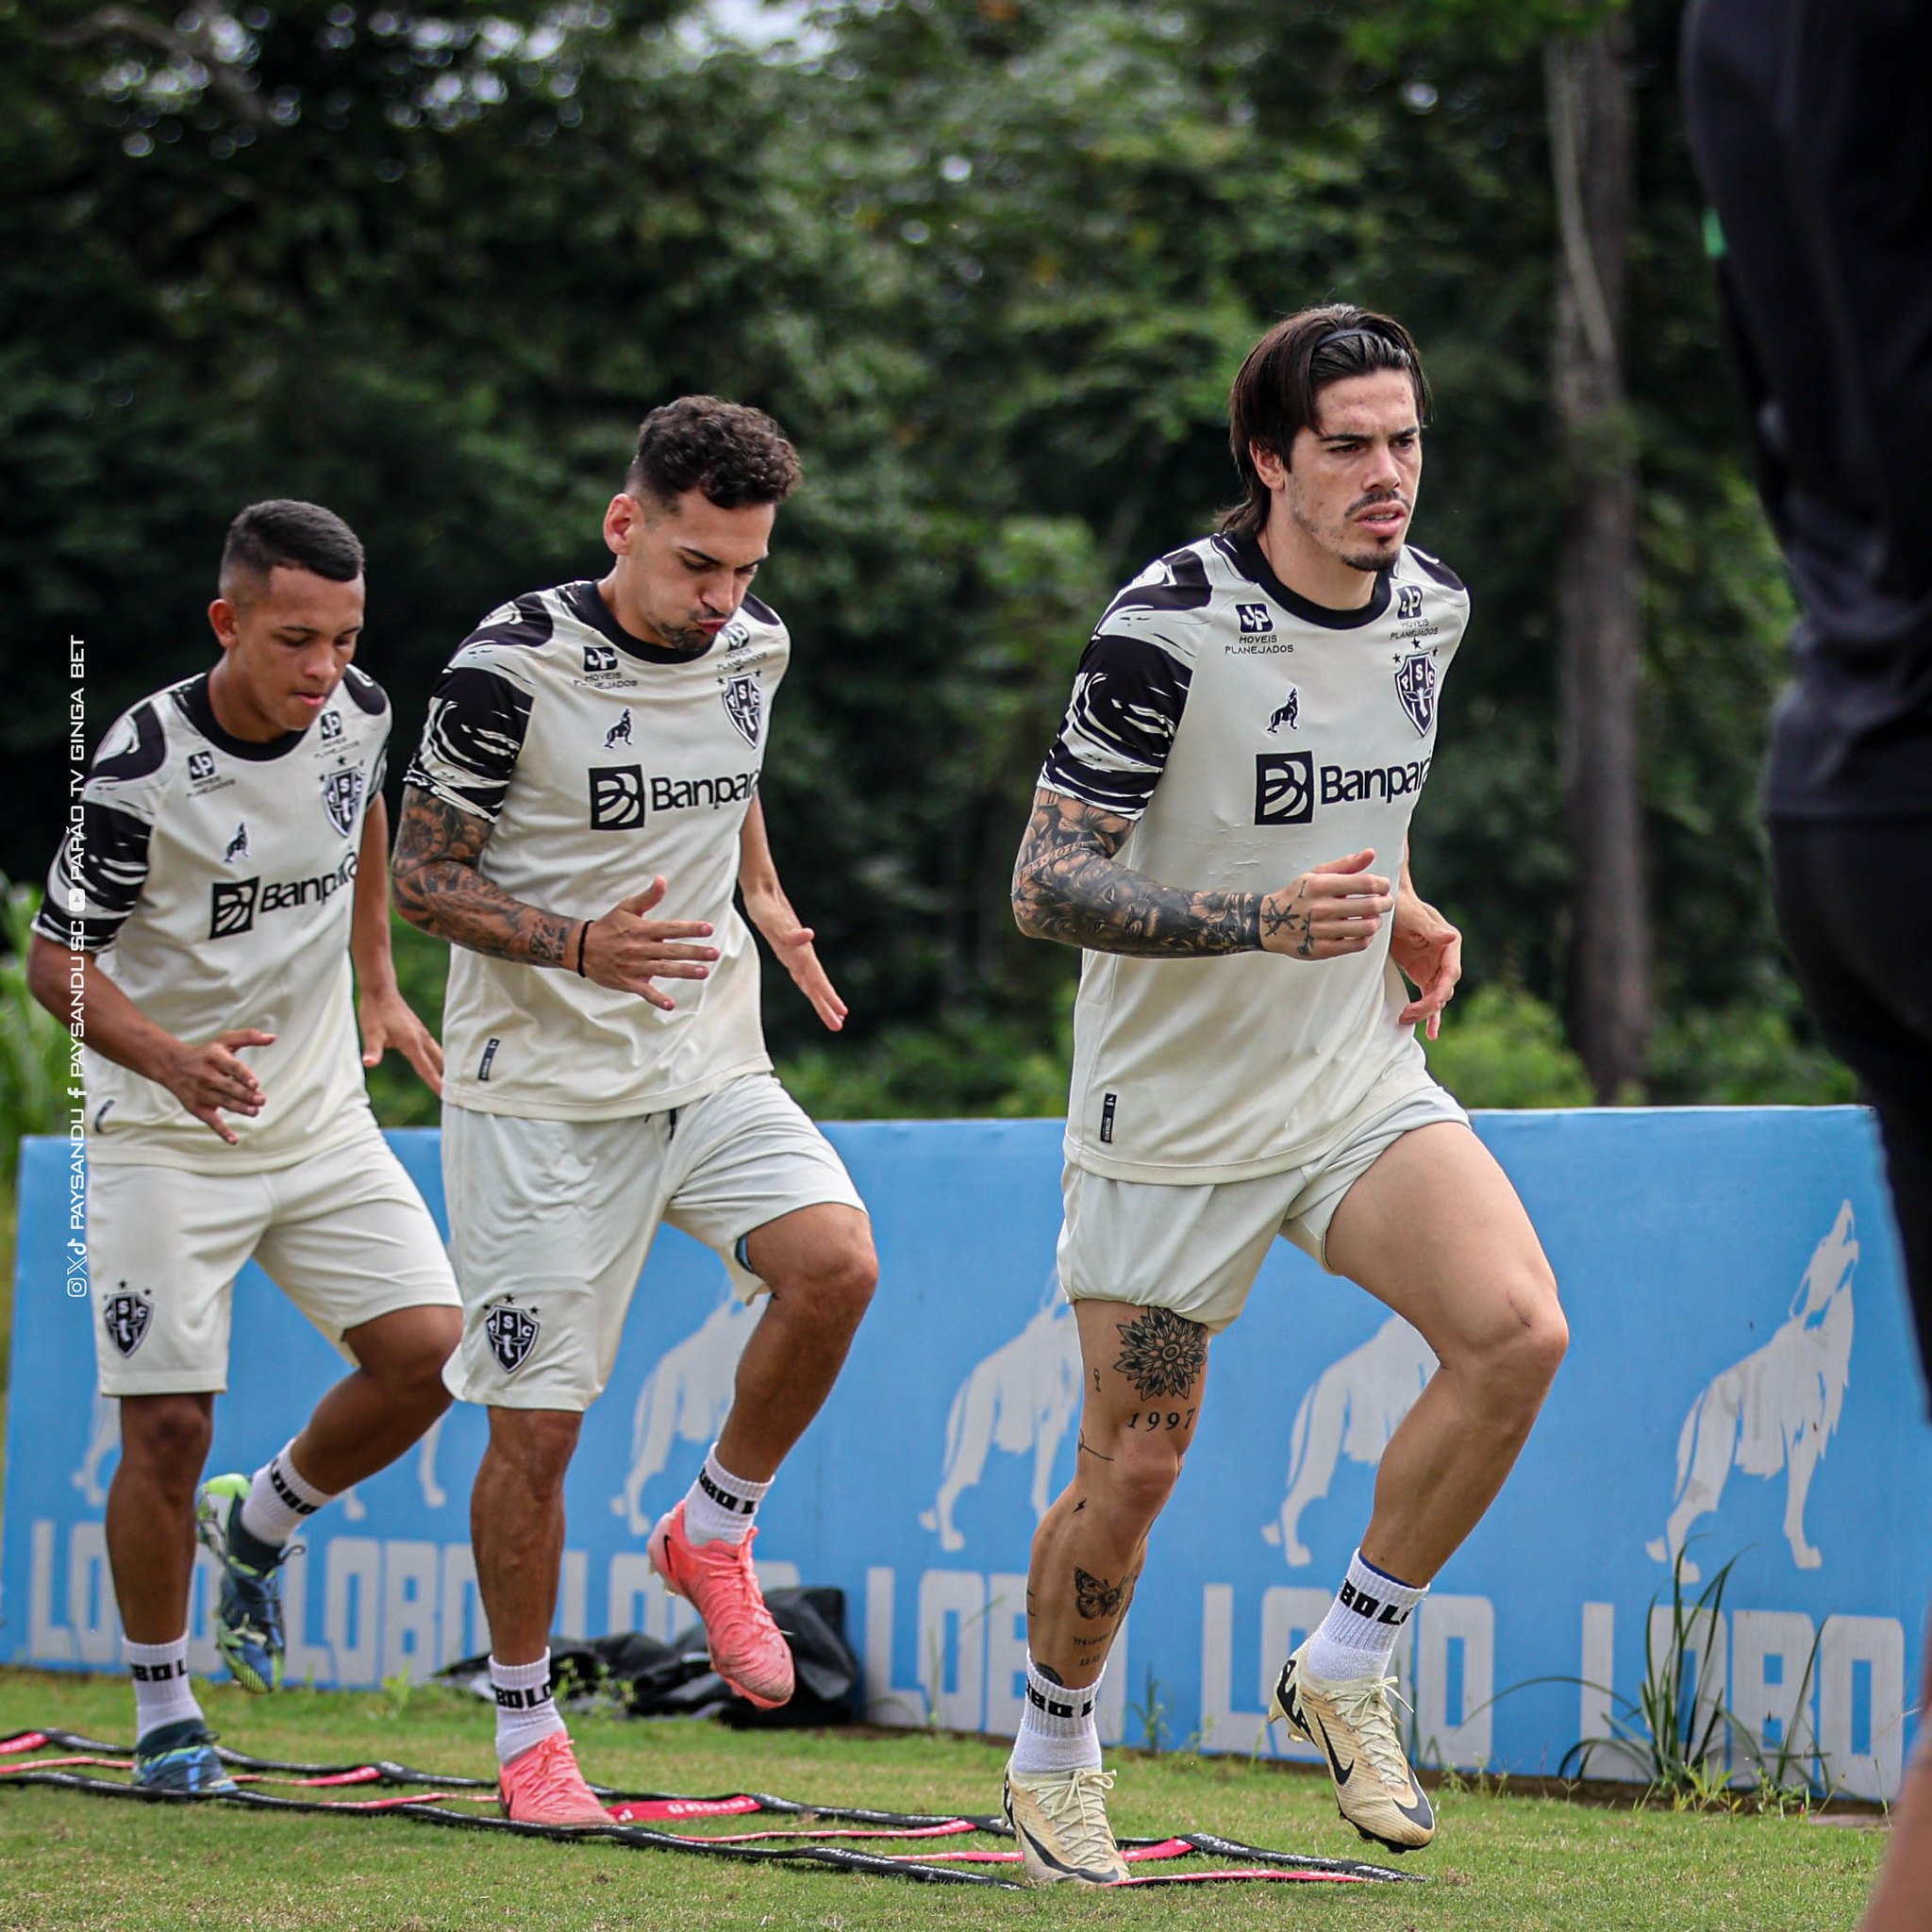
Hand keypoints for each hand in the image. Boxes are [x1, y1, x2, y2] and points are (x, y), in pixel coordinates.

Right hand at [162, 1029, 272, 1143]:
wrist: (172, 1065)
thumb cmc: (206, 1053)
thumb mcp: (225, 1040)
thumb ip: (249, 1037)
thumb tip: (273, 1037)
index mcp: (215, 1058)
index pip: (232, 1068)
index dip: (244, 1076)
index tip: (256, 1084)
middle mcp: (206, 1076)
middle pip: (229, 1088)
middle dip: (246, 1095)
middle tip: (261, 1100)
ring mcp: (201, 1093)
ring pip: (223, 1103)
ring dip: (239, 1109)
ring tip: (254, 1112)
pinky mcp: (197, 1107)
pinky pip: (210, 1121)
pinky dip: (222, 1131)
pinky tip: (234, 1140)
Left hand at [358, 984, 444, 1096]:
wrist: (381, 991)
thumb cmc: (376, 1012)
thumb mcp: (371, 1032)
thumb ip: (372, 1050)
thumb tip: (369, 1063)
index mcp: (412, 1042)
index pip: (427, 1068)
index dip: (436, 1083)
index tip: (446, 1095)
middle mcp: (422, 1039)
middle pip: (440, 1063)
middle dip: (448, 1079)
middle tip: (457, 1095)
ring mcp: (423, 1035)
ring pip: (440, 1055)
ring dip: (447, 1069)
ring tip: (455, 1084)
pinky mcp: (420, 1032)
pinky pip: (435, 1050)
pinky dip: (441, 1060)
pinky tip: (442, 1066)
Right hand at [581, 877, 719, 1011]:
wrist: (581, 948)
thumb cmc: (608, 926)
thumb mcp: (626, 907)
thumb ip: (648, 897)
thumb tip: (662, 880)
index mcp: (642, 930)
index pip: (670, 928)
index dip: (690, 929)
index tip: (708, 929)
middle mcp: (640, 948)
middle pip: (671, 950)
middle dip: (694, 952)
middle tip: (714, 953)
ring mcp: (635, 966)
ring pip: (663, 969)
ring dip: (684, 971)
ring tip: (704, 972)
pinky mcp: (628, 982)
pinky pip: (645, 992)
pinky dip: (657, 999)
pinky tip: (671, 1005)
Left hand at [744, 885, 846, 1032]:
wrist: (764, 893)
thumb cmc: (766, 907)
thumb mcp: (772, 919)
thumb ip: (790, 930)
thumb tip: (809, 935)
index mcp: (801, 952)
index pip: (817, 980)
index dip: (828, 997)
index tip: (841, 1013)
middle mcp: (802, 955)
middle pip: (817, 985)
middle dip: (827, 1006)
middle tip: (838, 1025)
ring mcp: (797, 954)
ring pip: (811, 983)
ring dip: (821, 999)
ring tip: (834, 1016)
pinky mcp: (789, 952)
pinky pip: (802, 976)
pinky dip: (808, 987)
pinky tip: (811, 992)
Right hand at [1258, 850, 1391, 960]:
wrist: (1271, 922)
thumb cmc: (1298, 896)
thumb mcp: (1316, 874)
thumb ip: (1345, 864)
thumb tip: (1370, 854)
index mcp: (1321, 885)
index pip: (1365, 883)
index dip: (1382, 884)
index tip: (1384, 886)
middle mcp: (1321, 907)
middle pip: (1369, 906)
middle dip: (1385, 903)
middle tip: (1386, 902)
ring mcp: (1322, 930)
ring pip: (1366, 927)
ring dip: (1376, 921)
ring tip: (1374, 918)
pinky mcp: (1323, 948)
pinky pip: (1356, 945)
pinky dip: (1366, 938)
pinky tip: (1363, 932)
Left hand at [1391, 893, 1462, 1039]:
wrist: (1389, 905)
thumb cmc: (1403, 905)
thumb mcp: (1413, 916)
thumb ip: (1430, 928)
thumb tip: (1450, 938)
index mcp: (1450, 944)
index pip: (1451, 973)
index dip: (1442, 989)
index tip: (1430, 1002)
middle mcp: (1446, 958)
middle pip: (1444, 990)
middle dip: (1429, 1005)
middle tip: (1408, 1015)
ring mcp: (1434, 968)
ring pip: (1436, 998)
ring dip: (1424, 1012)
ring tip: (1406, 1021)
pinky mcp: (1421, 974)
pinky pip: (1427, 998)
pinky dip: (1428, 1015)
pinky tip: (1430, 1033)